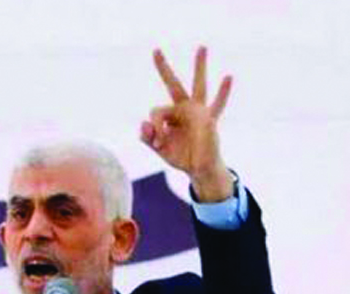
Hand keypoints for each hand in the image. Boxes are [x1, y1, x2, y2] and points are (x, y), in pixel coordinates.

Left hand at [140, 47, 233, 202]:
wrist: (198, 168)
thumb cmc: (180, 156)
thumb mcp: (160, 148)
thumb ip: (148, 137)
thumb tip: (143, 123)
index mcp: (171, 115)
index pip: (157, 112)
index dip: (155, 127)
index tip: (158, 142)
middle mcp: (184, 108)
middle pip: (173, 84)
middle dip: (163, 68)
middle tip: (155, 50)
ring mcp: (198, 112)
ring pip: (199, 86)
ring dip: (199, 67)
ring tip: (201, 47)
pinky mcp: (209, 120)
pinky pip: (217, 105)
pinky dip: (223, 93)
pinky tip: (228, 77)